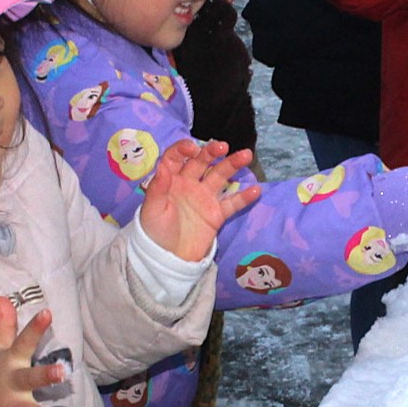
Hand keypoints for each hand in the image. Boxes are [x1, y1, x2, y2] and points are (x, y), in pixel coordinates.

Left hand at [139, 139, 260, 261]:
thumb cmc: (154, 232)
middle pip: (201, 162)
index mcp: (170, 180)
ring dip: (233, 165)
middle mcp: (189, 184)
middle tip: (223, 146)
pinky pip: (232, 203)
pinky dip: (244, 197)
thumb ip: (158, 188)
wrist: (168, 260)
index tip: (192, 149)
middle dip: (211, 152)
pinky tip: (256, 190)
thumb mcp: (152, 211)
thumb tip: (163, 166)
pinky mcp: (217, 214)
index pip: (176, 157)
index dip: (183, 149)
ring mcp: (205, 198)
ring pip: (220, 176)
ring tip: (246, 156)